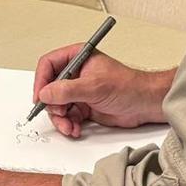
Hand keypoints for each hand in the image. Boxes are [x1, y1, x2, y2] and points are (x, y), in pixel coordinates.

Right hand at [33, 45, 168, 137]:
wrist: (145, 104)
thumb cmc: (128, 86)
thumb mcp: (95, 86)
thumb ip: (68, 90)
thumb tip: (46, 93)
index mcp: (77, 57)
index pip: (49, 65)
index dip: (41, 81)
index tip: (40, 97)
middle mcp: (76, 73)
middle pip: (50, 88)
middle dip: (52, 105)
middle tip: (59, 114)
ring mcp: (79, 91)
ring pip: (57, 105)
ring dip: (60, 119)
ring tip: (69, 127)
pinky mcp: (84, 106)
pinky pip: (67, 116)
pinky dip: (68, 124)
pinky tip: (75, 129)